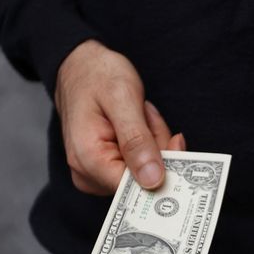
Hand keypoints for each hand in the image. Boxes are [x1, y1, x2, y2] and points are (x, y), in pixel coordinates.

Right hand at [54, 39, 185, 194]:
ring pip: (149, 171)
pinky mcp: (106, 169)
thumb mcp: (122, 99)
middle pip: (146, 179)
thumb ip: (137, 141)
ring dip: (153, 140)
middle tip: (145, 115)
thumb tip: (153, 181)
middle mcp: (89, 175)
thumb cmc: (97, 76)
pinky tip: (138, 120)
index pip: (139, 187)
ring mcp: (97, 174)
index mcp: (89, 161)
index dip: (165, 167)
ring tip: (138, 113)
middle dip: (157, 146)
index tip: (173, 139)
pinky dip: (148, 141)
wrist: (80, 66)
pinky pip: (142, 164)